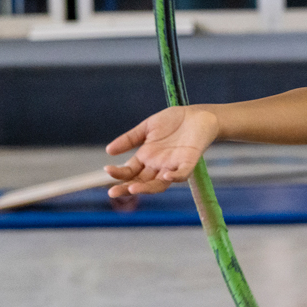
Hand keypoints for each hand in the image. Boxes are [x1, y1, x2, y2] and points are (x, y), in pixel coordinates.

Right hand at [105, 106, 220, 195]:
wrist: (199, 114)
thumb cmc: (174, 121)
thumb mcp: (147, 128)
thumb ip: (129, 139)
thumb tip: (108, 151)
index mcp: (147, 158)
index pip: (130, 172)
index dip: (119, 174)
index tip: (106, 171)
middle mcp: (159, 165)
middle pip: (141, 182)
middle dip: (127, 188)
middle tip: (113, 192)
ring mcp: (174, 165)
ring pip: (160, 184)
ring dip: (146, 188)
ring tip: (132, 188)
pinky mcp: (190, 161)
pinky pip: (183, 173)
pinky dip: (176, 177)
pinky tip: (166, 176)